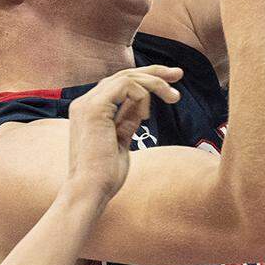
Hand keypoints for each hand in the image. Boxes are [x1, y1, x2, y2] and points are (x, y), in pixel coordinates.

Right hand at [66, 66, 180, 203]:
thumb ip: (127, 122)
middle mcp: (85, 103)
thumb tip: (141, 110)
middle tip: (179, 74)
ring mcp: (87, 103)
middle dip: (154, 72)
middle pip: (123, 75)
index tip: (169, 89)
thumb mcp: (121, 143)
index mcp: (89, 111)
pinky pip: (126, 85)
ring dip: (155, 83)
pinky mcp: (95, 108)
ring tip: (173, 97)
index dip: (145, 82)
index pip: (118, 85)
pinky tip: (147, 115)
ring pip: (127, 77)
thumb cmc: (105, 176)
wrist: (90, 191)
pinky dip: (144, 94)